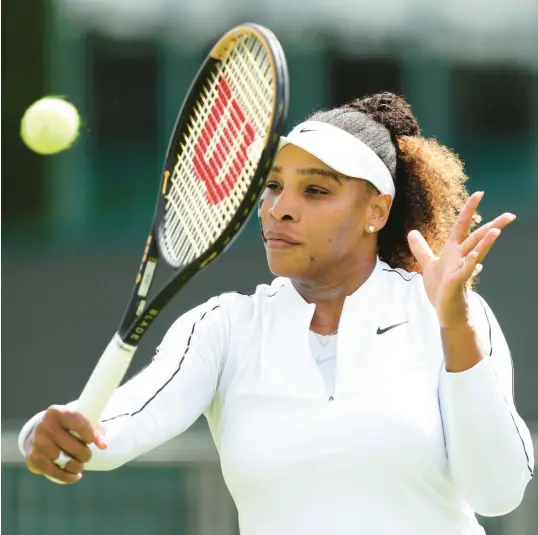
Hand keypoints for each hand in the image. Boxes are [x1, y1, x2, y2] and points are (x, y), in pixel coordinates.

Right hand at [26, 405, 106, 483]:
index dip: (90, 435)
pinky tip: (75, 476)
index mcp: (57, 413)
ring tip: (81, 465)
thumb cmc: (67, 426)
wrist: (40, 432)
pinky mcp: (33, 458)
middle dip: (85, 454)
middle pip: (72, 446)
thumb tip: (103, 445)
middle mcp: (45, 426)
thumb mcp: (80, 421)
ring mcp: (37, 443)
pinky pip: (53, 472)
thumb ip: (95, 430)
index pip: (79, 424)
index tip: (91, 440)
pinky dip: (67, 476)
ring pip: (63, 460)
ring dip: (76, 466)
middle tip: (87, 456)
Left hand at [407, 191, 515, 328]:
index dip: (469, 210)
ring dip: (486, 242)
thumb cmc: (441, 288)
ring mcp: (461, 270)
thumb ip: (421, 248)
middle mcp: (460, 258)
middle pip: (477, 238)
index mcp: (453, 251)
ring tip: (497, 231)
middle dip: (493, 226)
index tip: (479, 193)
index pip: (462, 226)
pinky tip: (477, 256)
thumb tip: (411, 232)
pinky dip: (471, 263)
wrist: (446, 311)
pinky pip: (466, 271)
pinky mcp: (457, 284)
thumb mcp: (428, 264)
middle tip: (510, 215)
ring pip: (476, 253)